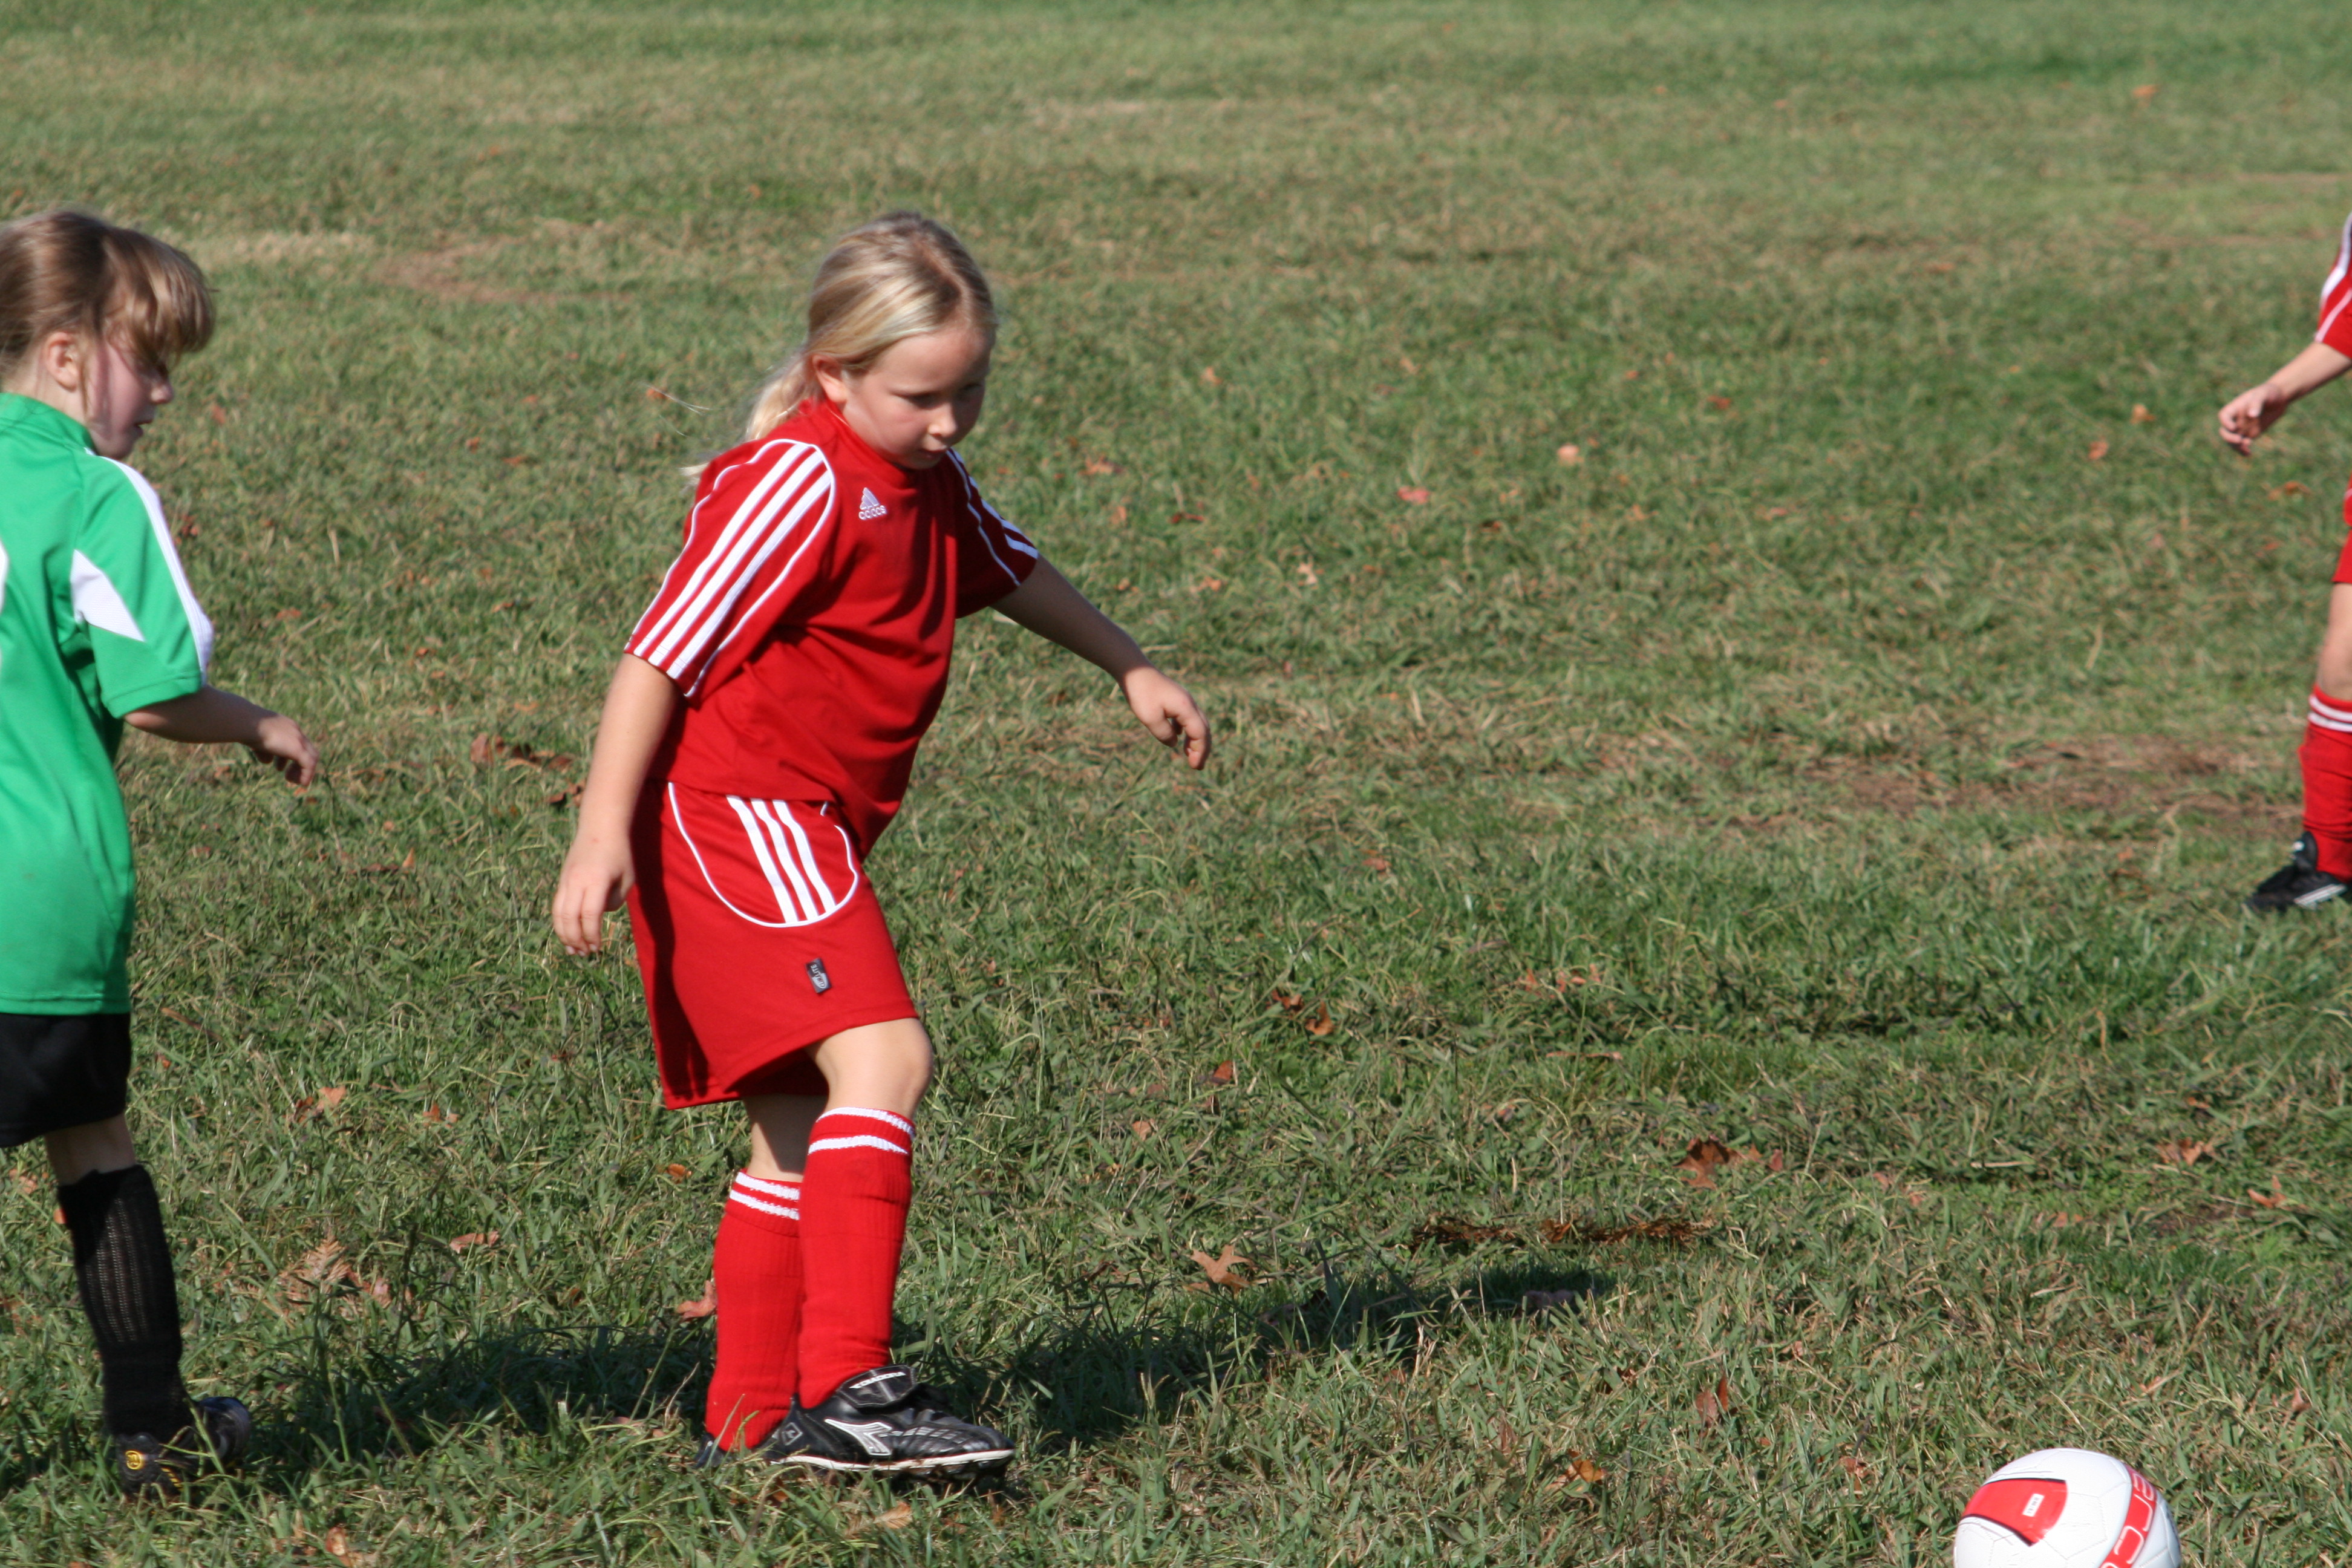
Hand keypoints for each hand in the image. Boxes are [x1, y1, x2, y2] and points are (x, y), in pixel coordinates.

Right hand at [246, 713, 317, 785]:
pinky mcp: (298, 748)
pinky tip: (301, 783)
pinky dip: (307, 775)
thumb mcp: (256, 741)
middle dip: (298, 763)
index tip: (280, 767)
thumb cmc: (246, 730)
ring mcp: (298, 739)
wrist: (248, 723)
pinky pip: (309, 764)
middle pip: (306, 749)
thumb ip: (264, 750)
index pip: (294, 742)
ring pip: (311, 756)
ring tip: (289, 780)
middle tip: (288, 775)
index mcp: (285, 726)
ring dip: (302, 770)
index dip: (289, 756)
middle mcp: (294, 730)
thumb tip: (268, 761)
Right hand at [552, 831, 633, 955]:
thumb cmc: (620, 854)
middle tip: (585, 954)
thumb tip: (597, 916)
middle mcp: (576, 881)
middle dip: (576, 939)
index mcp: (595, 880)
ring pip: (558, 913)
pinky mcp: (562, 880)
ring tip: (573, 950)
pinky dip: (561, 922)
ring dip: (564, 934)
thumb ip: (614, 900)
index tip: (598, 947)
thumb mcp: (626, 878)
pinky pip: (557, 905)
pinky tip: (568, 933)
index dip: (592, 934)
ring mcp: (566, 880)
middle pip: (569, 918)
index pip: (589, 915)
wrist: (600, 827)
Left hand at [1122, 666, 1211, 768]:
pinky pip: (1186, 717)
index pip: (1200, 734)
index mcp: (1186, 708)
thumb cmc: (1141, 693)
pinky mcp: (1175, 698)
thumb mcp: (1150, 718)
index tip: (1195, 767)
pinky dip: (1186, 730)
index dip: (1199, 752)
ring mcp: (1183, 700)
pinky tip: (1178, 736)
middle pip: (1203, 729)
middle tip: (1197, 766)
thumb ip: (1163, 734)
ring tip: (1189, 754)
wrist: (1135, 670)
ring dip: (1195, 740)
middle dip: (1202, 749)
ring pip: (1196, 723)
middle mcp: (1189, 703)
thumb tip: (1174, 743)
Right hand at [2218, 380, 2289, 454]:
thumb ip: (2256, 403)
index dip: (2226, 422)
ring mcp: (2242, 427)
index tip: (2234, 428)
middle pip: (2225, 431)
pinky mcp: (2249, 434)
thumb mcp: (2263, 394)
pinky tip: (2248, 453)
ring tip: (2248, 446)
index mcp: (2236, 407)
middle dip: (2229, 437)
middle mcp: (2236, 419)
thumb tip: (2252, 415)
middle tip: (2239, 441)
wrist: (2279, 399)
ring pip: (2232, 440)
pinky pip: (2242, 444)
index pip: (2224, 415)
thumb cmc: (2269, 393)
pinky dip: (2243, 450)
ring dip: (2236, 446)